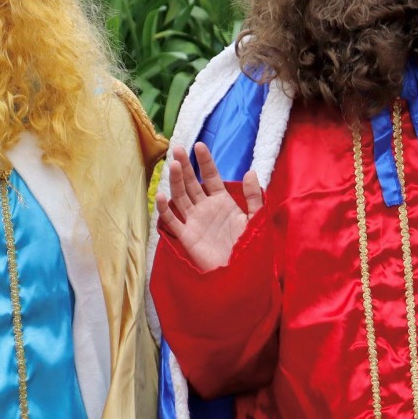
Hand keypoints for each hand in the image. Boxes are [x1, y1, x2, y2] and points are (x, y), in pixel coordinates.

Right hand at [155, 141, 261, 272]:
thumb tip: (250, 172)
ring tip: (174, 165)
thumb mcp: (255, 219)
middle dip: (186, 166)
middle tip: (178, 148)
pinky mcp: (186, 236)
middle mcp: (205, 208)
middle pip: (192, 183)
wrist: (239, 273)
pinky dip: (165, 209)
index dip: (205, 161)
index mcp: (222, 202)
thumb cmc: (248, 247)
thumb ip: (253, 196)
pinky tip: (162, 196)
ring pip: (181, 196)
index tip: (199, 145)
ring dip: (176, 181)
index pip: (211, 176)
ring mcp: (193, 220)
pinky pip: (172, 221)